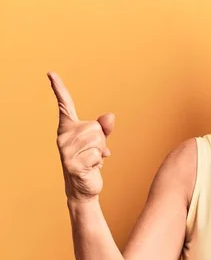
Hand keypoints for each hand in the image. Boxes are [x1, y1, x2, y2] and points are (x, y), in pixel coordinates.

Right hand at [49, 72, 114, 201]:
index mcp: (68, 128)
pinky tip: (90, 168)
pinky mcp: (72, 164)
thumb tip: (109, 115)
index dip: (59, 88)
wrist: (84, 186)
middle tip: (93, 151)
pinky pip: (97, 155)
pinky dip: (99, 162)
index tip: (51, 73)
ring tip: (92, 159)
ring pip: (97, 140)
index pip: (64, 105)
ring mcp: (65, 151)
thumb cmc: (90, 159)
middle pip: (95, 127)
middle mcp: (63, 137)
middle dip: (101, 140)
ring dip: (100, 151)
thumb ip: (104, 126)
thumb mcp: (100, 140)